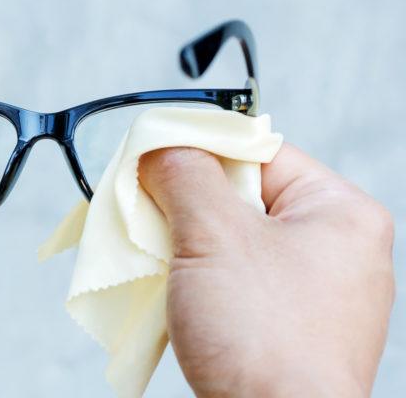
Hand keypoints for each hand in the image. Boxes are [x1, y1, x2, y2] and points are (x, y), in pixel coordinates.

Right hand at [138, 144, 393, 396]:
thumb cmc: (264, 340)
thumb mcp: (214, 236)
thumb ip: (184, 174)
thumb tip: (159, 146)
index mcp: (340, 213)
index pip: (258, 151)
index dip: (200, 148)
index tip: (151, 153)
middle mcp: (334, 248)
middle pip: (241, 195)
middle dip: (185, 201)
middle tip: (146, 208)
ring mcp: (312, 291)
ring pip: (231, 239)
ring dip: (185, 241)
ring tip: (155, 254)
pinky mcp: (286, 325)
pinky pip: (233, 278)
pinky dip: (197, 276)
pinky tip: (172, 287)